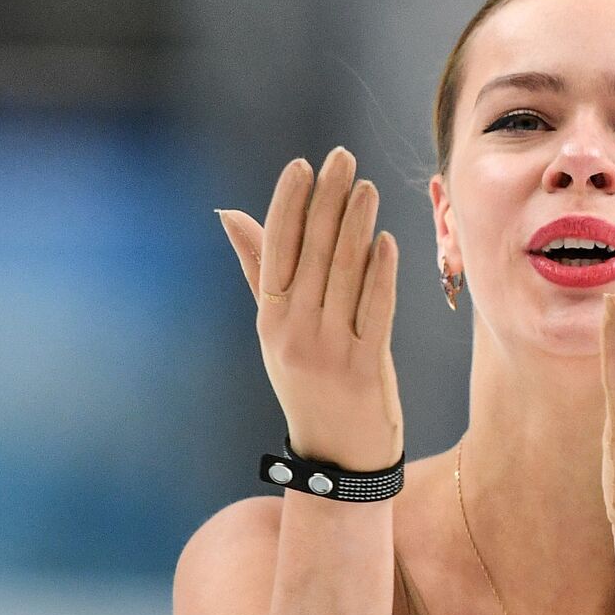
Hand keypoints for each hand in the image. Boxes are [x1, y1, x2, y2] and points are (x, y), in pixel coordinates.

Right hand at [217, 147, 402, 470]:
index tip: (303, 164)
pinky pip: (374, 313)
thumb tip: (228, 213)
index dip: (289, 205)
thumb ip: (260, 270)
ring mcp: (329, 351)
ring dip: (356, 227)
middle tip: (343, 158)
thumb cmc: (310, 382)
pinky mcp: (364, 368)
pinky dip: (381, 275)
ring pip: (344, 276)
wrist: (339, 457)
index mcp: (270, 320)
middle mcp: (294, 333)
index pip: (277, 250)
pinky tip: (387, 242)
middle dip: (328, 201)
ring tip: (367, 187)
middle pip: (313, 254)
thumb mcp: (277, 330)